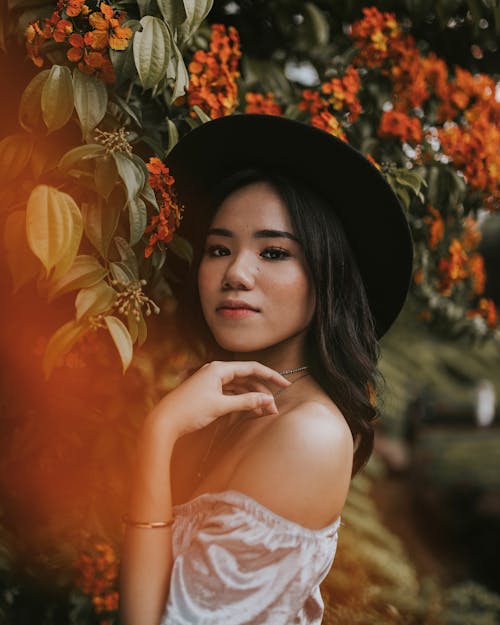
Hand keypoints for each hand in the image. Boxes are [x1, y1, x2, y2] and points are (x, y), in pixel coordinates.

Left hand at [149, 360, 290, 437]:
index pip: (252, 368)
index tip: (285, 385)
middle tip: (274, 409)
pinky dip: (241, 401)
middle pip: (247, 378)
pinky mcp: (208, 393)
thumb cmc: (190, 411)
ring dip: (253, 399)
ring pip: (239, 387)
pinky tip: (250, 411)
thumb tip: (268, 399)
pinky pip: (230, 394)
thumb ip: (246, 401)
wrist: (164, 422)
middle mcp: (216, 372)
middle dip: (262, 392)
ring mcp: (211, 382)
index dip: (271, 376)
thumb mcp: (221, 406)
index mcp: (219, 369)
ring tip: (265, 413)